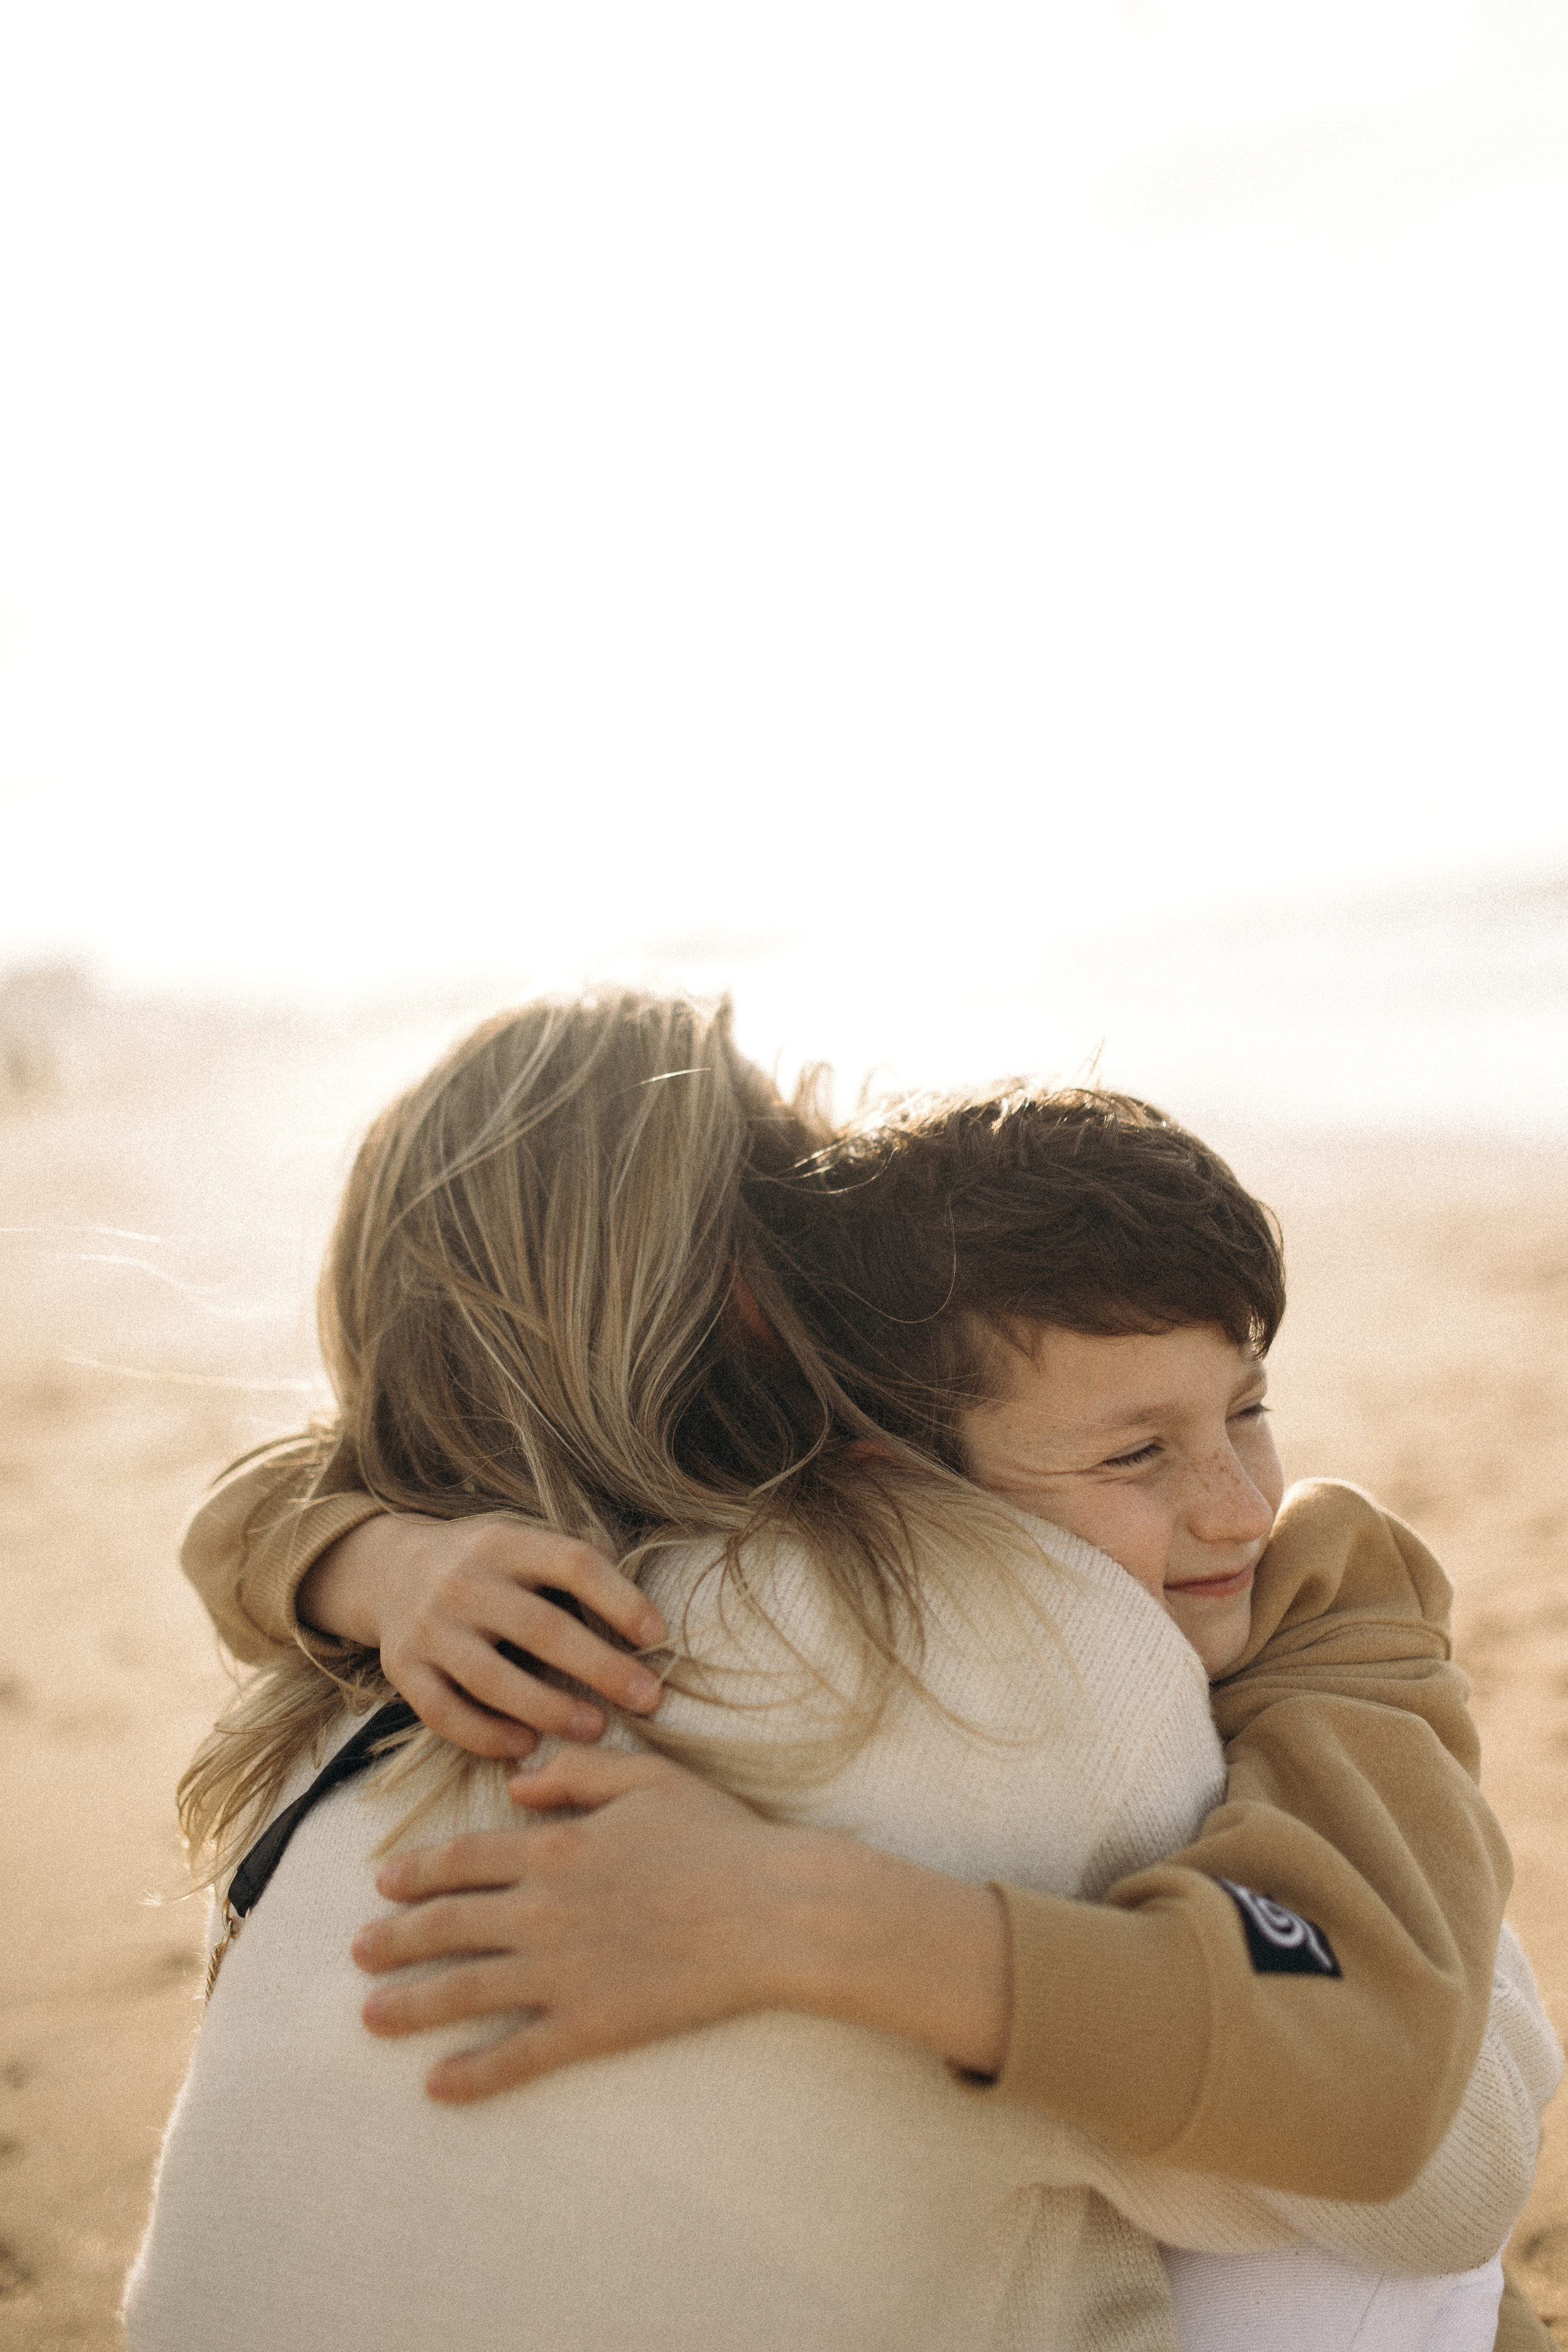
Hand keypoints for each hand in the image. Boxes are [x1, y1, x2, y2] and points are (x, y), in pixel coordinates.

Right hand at [297, 1513, 665, 1759]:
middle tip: (648, 1698)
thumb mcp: (522, 1537)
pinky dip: (485, 1736)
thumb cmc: (483, 1563)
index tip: (657, 1636)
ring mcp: (428, 1627)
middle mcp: (463, 1581)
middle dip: (601, 1667)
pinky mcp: (401, 1669)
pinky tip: (525, 1745)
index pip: (572, 1563)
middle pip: (541, 1628)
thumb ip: (572, 1558)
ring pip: (492, 1678)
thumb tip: (638, 1602)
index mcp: (504, 1541)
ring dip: (549, 1709)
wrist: (387, 1569)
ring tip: (596, 1729)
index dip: (620, 1599)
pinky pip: (443, 1714)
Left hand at [352, 1746, 1009, 2102]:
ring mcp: (561, 1973)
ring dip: (410, 2005)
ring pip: (464, 1991)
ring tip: (369, 2016)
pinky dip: (472, 2073)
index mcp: (553, 1849)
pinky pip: (517, 2055)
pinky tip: (437, 2086)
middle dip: (395, 1939)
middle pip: (447, 1925)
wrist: (771, 1911)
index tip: (382, 1883)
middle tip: (357, 1951)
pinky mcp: (590, 2026)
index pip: (462, 1859)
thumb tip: (516, 1783)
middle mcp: (541, 1911)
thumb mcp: (648, 1778)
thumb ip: (576, 1774)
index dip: (417, 1872)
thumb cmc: (718, 1837)